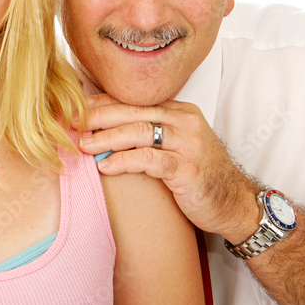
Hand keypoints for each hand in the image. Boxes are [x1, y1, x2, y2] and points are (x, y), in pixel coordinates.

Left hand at [79, 93, 260, 242]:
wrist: (234, 203)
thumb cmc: (199, 175)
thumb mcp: (175, 145)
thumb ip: (150, 133)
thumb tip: (105, 128)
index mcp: (179, 111)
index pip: (133, 101)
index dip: (101, 104)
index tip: (75, 109)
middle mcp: (184, 122)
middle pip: (132, 111)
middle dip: (97, 117)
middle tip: (70, 123)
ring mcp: (188, 144)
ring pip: (139, 131)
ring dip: (105, 138)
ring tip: (83, 145)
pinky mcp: (187, 169)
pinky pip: (149, 159)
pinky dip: (124, 161)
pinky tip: (105, 166)